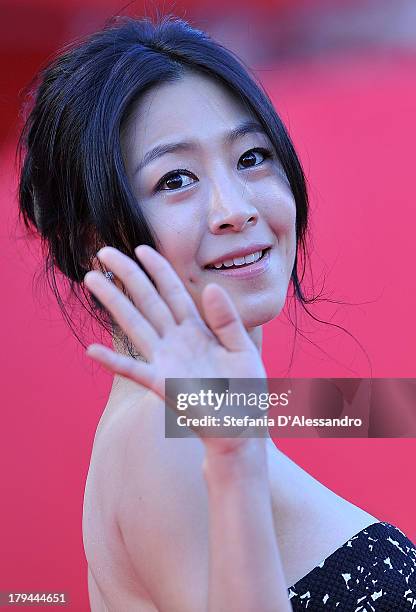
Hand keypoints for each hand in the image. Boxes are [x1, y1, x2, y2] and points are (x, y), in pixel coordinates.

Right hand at [84, 245, 267, 452]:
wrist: (242, 430)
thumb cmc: (245, 391)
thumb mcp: (243, 350)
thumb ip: (226, 320)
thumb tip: (211, 288)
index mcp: (198, 330)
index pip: (174, 292)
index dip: (158, 270)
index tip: (142, 248)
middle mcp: (177, 341)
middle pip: (148, 300)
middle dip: (127, 275)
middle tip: (105, 253)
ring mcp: (167, 361)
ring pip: (135, 325)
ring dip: (114, 302)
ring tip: (92, 280)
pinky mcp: (163, 385)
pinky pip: (134, 371)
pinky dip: (113, 362)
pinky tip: (92, 351)